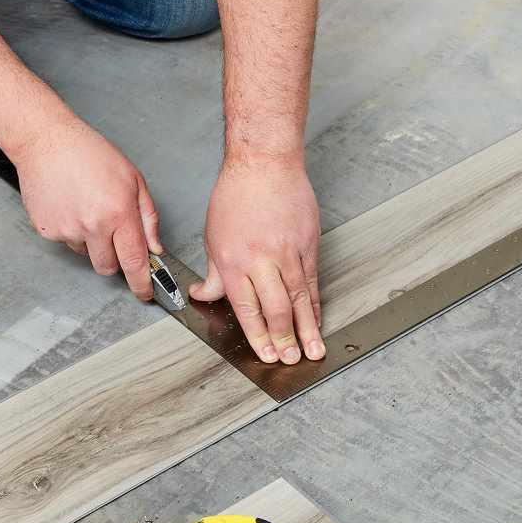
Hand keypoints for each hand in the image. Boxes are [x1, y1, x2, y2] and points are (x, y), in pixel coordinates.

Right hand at [11, 118, 161, 299]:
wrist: (47, 142)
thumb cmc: (90, 153)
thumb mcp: (133, 179)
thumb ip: (147, 217)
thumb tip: (154, 247)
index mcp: (119, 212)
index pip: (134, 261)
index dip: (141, 283)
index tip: (144, 293)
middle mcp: (93, 225)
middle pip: (107, 267)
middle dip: (113, 259)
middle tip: (110, 234)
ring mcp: (67, 229)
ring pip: (85, 253)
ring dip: (89, 241)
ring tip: (85, 207)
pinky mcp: (47, 230)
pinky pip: (65, 241)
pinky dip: (70, 229)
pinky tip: (69, 204)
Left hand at [190, 155, 323, 364]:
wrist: (265, 163)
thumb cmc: (236, 194)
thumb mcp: (213, 236)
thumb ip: (213, 274)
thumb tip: (203, 296)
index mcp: (234, 261)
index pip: (246, 308)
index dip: (257, 335)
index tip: (265, 354)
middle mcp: (262, 260)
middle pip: (276, 308)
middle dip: (284, 339)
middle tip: (290, 360)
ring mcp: (288, 252)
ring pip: (300, 298)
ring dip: (307, 328)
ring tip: (312, 351)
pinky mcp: (308, 243)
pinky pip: (313, 280)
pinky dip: (316, 303)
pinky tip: (318, 319)